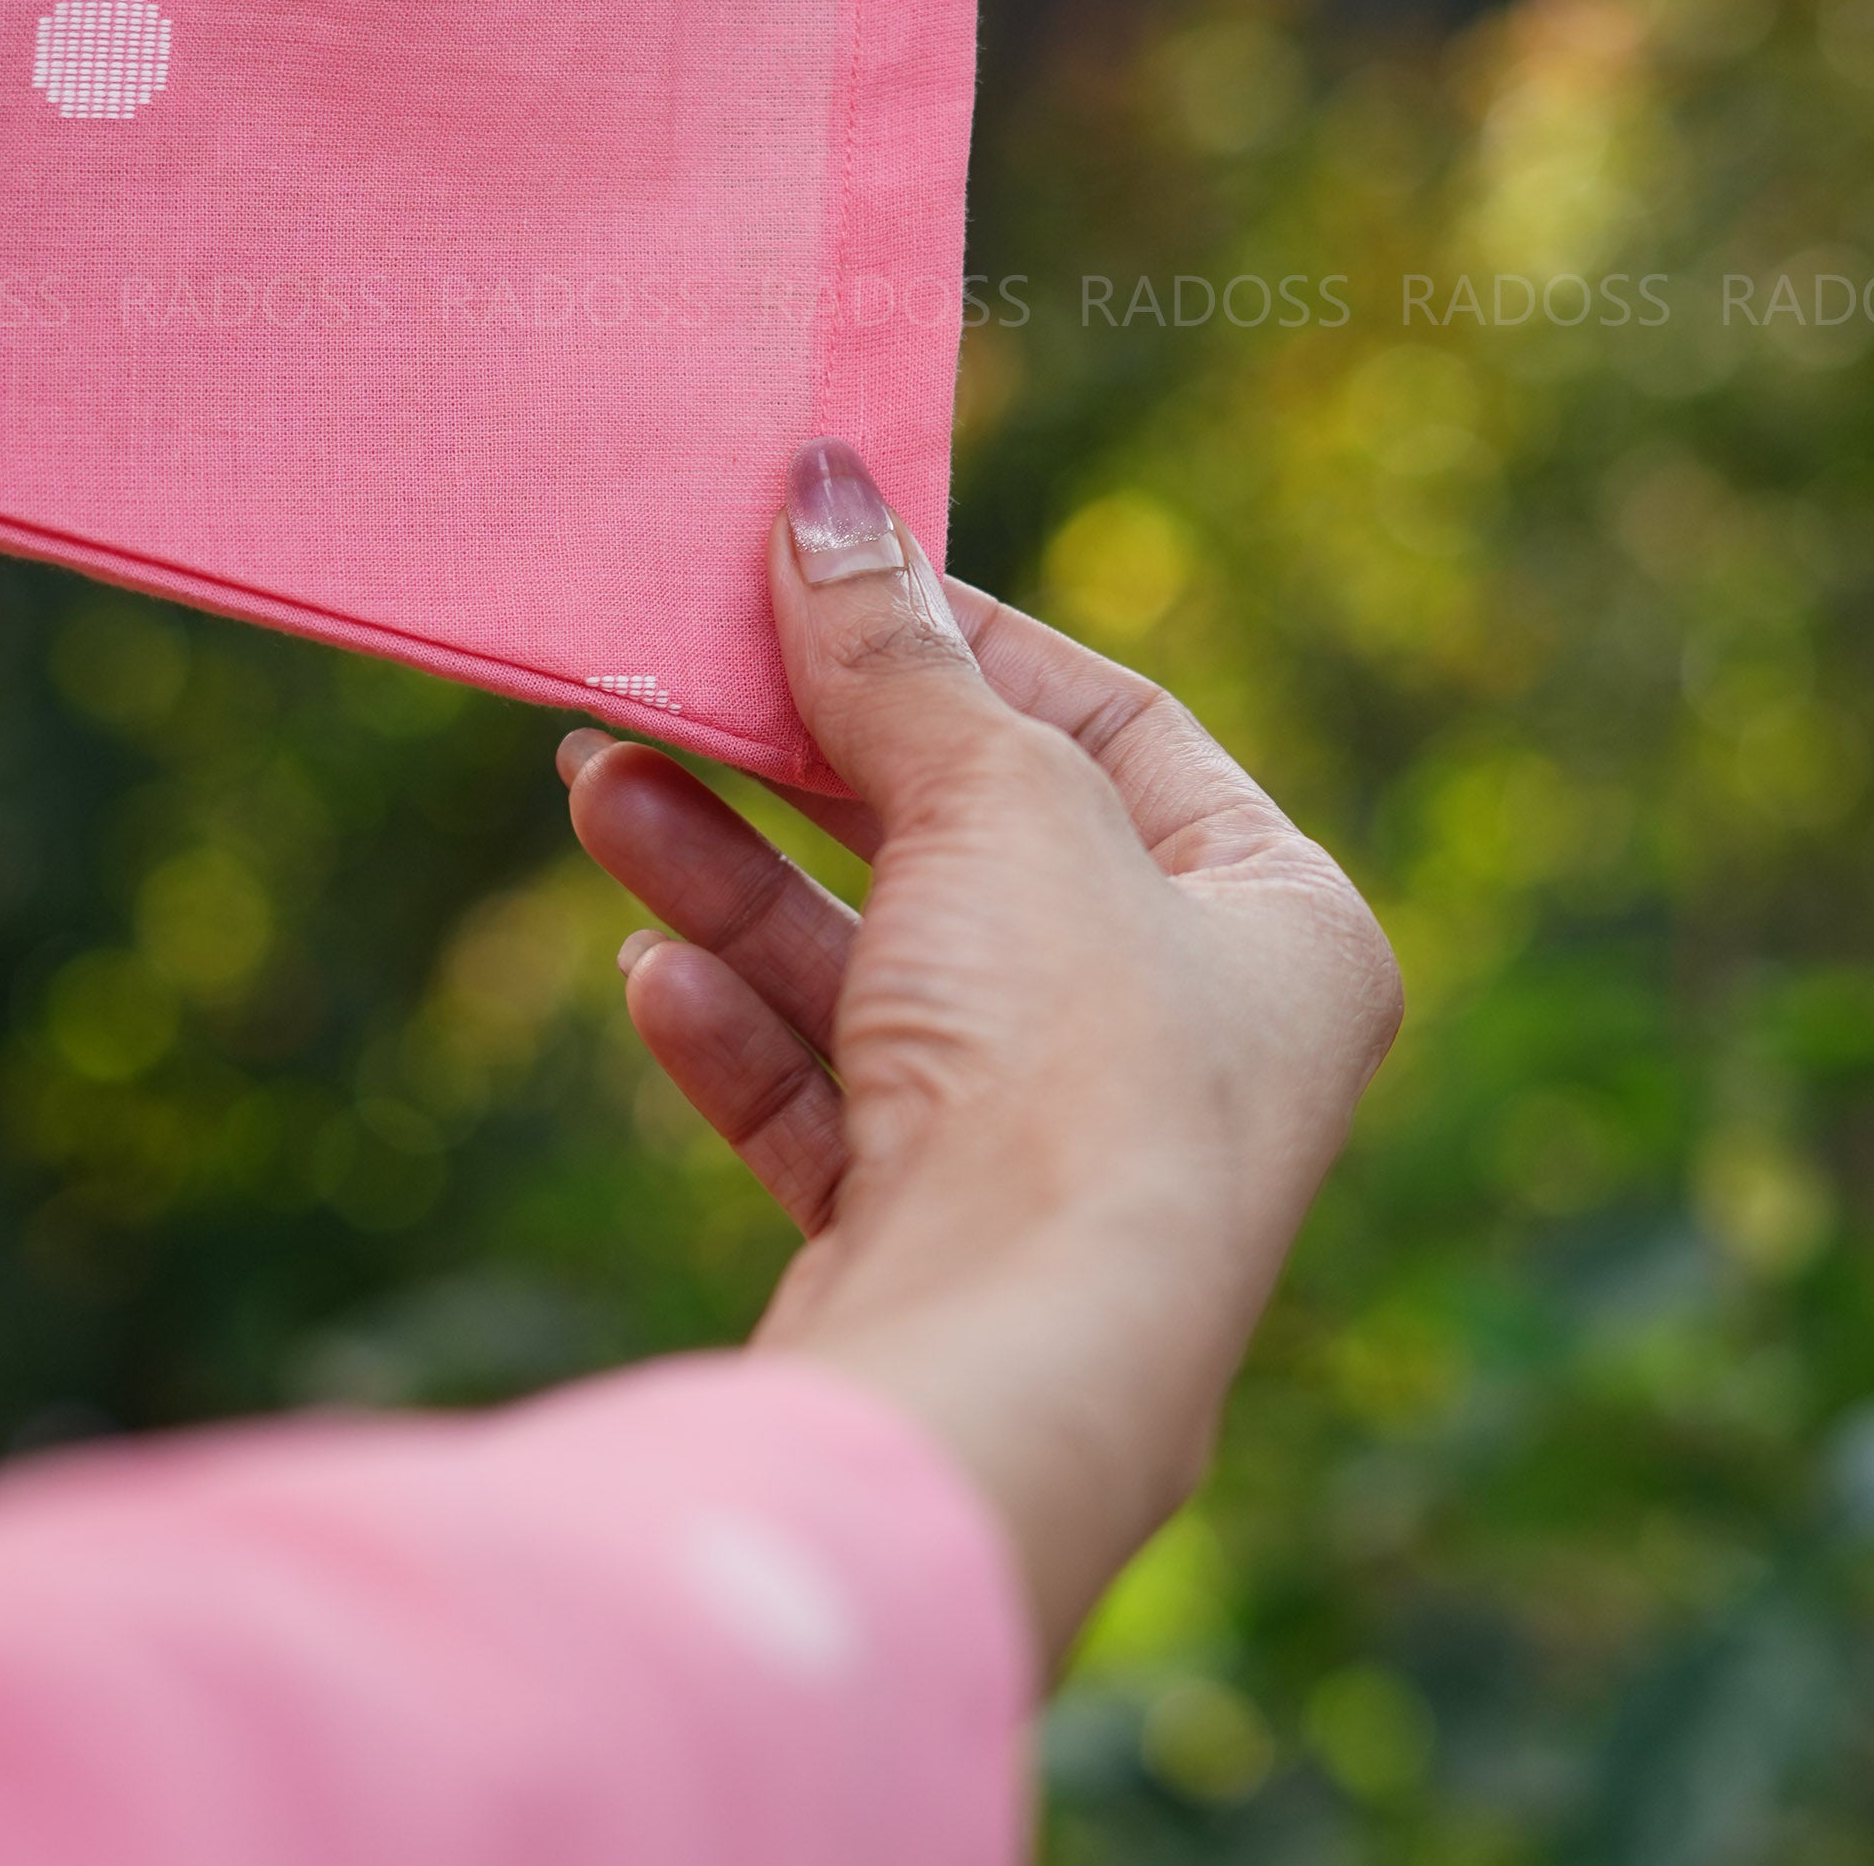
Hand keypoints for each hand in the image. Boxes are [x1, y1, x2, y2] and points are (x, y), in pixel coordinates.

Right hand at [557, 440, 1400, 1666]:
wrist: (1001, 1382)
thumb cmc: (1070, 1065)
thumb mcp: (996, 798)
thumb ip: (897, 652)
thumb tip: (826, 491)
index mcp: (1276, 925)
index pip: (1114, 724)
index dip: (963, 638)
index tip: (824, 570)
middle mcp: (1189, 1043)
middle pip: (973, 847)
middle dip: (811, 763)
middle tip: (680, 673)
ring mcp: (1060, 1157)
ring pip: (875, 970)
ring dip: (732, 878)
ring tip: (597, 785)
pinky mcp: (938, 1245)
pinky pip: (828, 1101)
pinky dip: (739, 1028)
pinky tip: (648, 975)